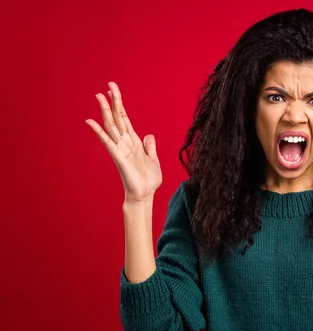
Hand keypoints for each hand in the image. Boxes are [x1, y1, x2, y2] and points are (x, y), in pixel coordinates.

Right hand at [85, 82, 162, 203]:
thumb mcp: (153, 160)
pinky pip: (107, 141)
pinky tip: (90, 121)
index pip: (125, 119)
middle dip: (114, 101)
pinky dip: (99, 131)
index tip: (114, 90)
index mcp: (134, 142)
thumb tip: (149, 135)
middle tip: (109, 85)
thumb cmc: (148, 180)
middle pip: (117, 118)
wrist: (145, 195)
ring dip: (105, 111)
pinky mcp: (118, 157)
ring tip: (99, 96)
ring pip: (111, 126)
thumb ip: (150, 147)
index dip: (120, 105)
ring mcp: (120, 149)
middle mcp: (125, 142)